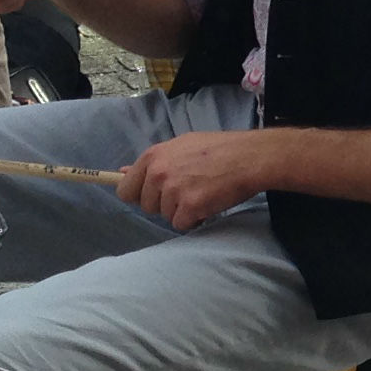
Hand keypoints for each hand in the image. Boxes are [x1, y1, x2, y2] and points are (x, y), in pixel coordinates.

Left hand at [118, 129, 272, 230]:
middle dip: (164, 204)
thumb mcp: (180, 146)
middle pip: (146, 206)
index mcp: (153, 157)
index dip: (139, 195)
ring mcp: (173, 190)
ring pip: (165, 216)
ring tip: (201, 194)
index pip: (126, 189)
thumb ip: (153, 162)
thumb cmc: (217, 149)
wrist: (248, 157)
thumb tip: (121, 173)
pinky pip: (181, 224)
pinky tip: (207, 203)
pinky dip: (194, 219)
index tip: (153, 196)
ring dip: (181, 211)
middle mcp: (158, 173)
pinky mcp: (190, 206)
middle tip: (187, 191)